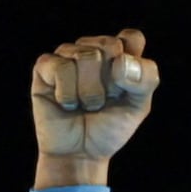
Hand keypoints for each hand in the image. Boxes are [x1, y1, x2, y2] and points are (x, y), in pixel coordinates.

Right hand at [29, 30, 156, 189]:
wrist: (81, 154)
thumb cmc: (109, 128)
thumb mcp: (139, 106)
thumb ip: (145, 79)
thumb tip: (120, 60)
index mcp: (118, 54)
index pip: (131, 37)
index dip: (132, 65)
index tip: (124, 89)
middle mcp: (92, 48)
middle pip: (110, 45)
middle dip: (110, 83)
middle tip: (102, 101)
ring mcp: (67, 55)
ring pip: (86, 56)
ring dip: (89, 92)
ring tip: (84, 104)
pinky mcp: (45, 66)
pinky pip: (61, 67)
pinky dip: (68, 93)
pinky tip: (66, 103)